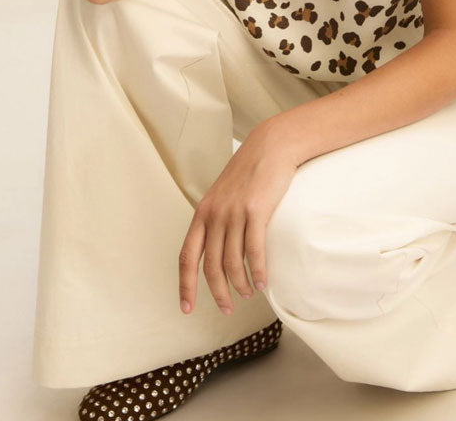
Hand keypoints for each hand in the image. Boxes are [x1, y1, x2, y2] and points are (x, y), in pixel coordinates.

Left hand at [178, 122, 296, 314]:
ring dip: (240, 285)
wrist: (270, 146)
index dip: (185, 285)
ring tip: (249, 294)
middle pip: (211, 266)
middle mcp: (214, 215)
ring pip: (233, 262)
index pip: (187, 256)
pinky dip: (258, 272)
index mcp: (203, 213)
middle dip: (218, 293)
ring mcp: (234, 213)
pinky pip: (254, 251)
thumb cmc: (250, 171)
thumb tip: (218, 247)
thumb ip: (217, 218)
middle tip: (228, 309)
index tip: (187, 308)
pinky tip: (263, 283)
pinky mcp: (256, 211)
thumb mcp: (224, 194)